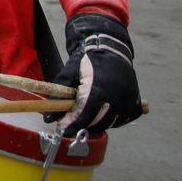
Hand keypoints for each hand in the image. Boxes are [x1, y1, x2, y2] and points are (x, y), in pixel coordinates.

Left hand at [46, 13, 141, 135]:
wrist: (112, 51)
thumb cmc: (88, 62)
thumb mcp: (69, 73)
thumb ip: (57, 95)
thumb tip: (47, 118)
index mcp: (98, 90)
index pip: (83, 116)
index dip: (71, 125)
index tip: (62, 129)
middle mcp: (115, 99)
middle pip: (95, 123)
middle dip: (81, 125)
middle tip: (71, 123)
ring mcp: (127, 104)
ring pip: (108, 124)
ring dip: (95, 123)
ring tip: (85, 115)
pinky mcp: (134, 107)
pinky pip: (120, 121)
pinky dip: (109, 120)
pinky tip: (101, 112)